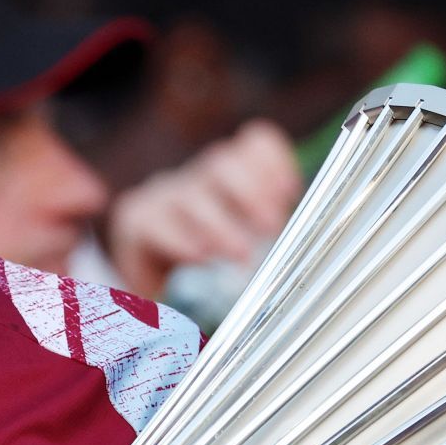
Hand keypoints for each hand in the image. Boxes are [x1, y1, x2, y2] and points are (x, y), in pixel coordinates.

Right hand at [106, 118, 301, 297]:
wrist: (149, 301)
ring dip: (219, 225)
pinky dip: (179, 240)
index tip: (290, 193)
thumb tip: (311, 233)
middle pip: (223, 164)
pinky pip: (154, 222)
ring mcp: (162, 194)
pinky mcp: (134, 219)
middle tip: (271, 228)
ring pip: (190, 195)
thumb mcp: (248, 245)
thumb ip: (272, 230)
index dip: (274, 162)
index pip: (255, 143)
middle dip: (250, 194)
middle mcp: (196, 176)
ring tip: (240, 253)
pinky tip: (198, 257)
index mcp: (230, 174)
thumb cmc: (211, 268)